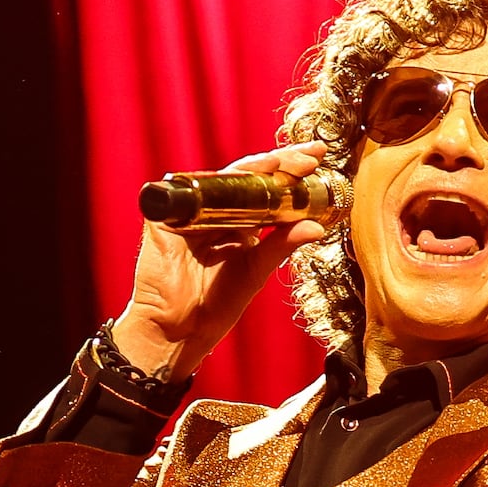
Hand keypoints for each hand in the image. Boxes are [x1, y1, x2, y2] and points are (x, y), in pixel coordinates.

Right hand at [113, 140, 329, 380]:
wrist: (181, 330)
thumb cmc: (214, 306)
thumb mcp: (257, 270)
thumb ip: (282, 244)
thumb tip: (317, 226)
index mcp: (236, 221)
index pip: (264, 189)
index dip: (290, 173)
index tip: (319, 160)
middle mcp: (213, 210)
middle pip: (248, 176)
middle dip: (281, 162)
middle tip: (311, 156)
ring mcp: (190, 209)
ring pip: (226, 178)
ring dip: (260, 168)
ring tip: (291, 164)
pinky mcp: (168, 214)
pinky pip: (198, 192)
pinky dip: (224, 184)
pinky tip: (251, 177)